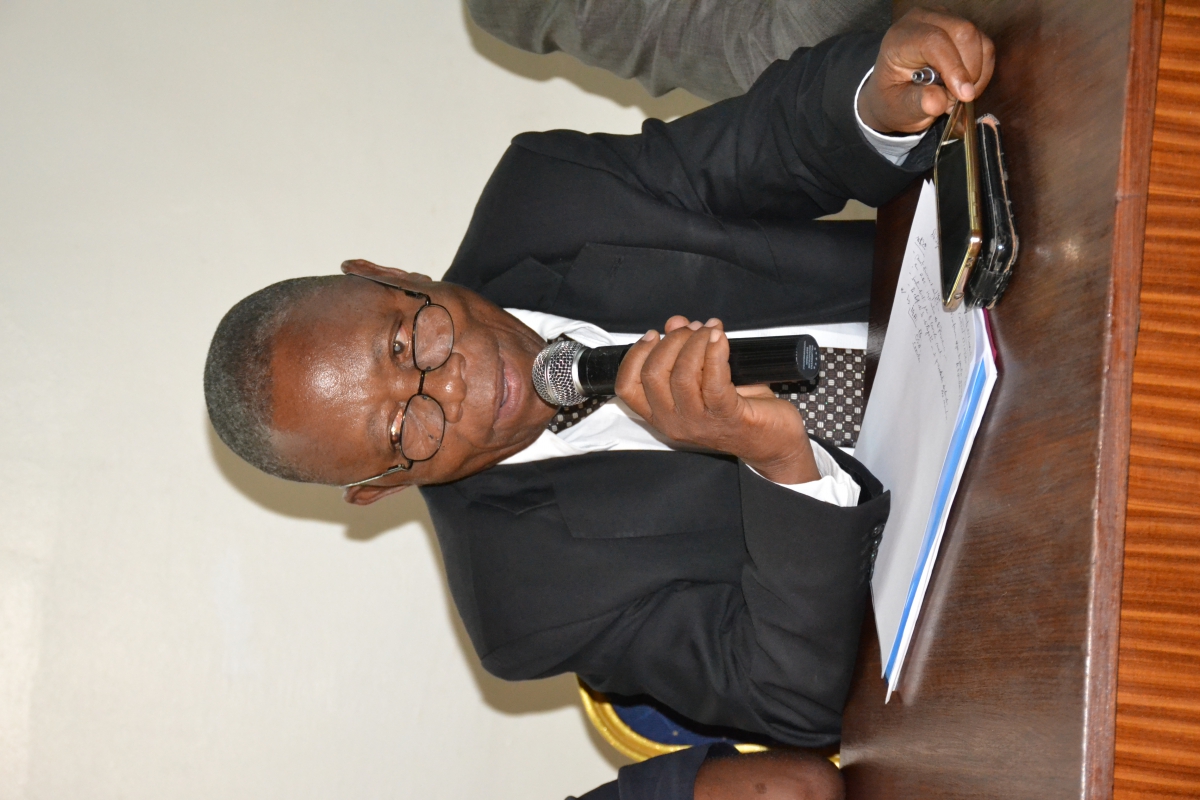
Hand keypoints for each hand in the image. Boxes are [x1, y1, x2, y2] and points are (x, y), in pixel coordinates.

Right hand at [615, 316, 819, 484]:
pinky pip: (714, 380)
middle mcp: (674, 422)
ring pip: (682, 375)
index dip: (636, 355)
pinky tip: (720, 338)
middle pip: (653, 375)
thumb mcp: (705, 379)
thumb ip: (685, 352)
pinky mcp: (727, 416)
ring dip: (695, 343)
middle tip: (692, 329)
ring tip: (710, 330)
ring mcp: (700, 422)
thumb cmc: (737, 410)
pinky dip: (715, 352)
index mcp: (661, 415)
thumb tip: (674, 324)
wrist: (773, 441)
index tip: (654, 334)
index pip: (627, 387)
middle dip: (672, 341)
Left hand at [858, 8, 995, 133]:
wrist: (897, 90)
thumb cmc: (895, 98)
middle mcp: (923, 20)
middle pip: (963, 33)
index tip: (964, 95)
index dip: (953, 68)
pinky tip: (964, 85)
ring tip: (957, 94)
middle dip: (969, 71)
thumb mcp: (899, 108)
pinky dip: (982, 71)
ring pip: (979, 40)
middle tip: (958, 99)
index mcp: (900, 38)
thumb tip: (937, 102)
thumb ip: (917, 104)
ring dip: (976, 74)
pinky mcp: (963, 28)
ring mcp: (945, 20)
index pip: (933, 41)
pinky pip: (986, 46)